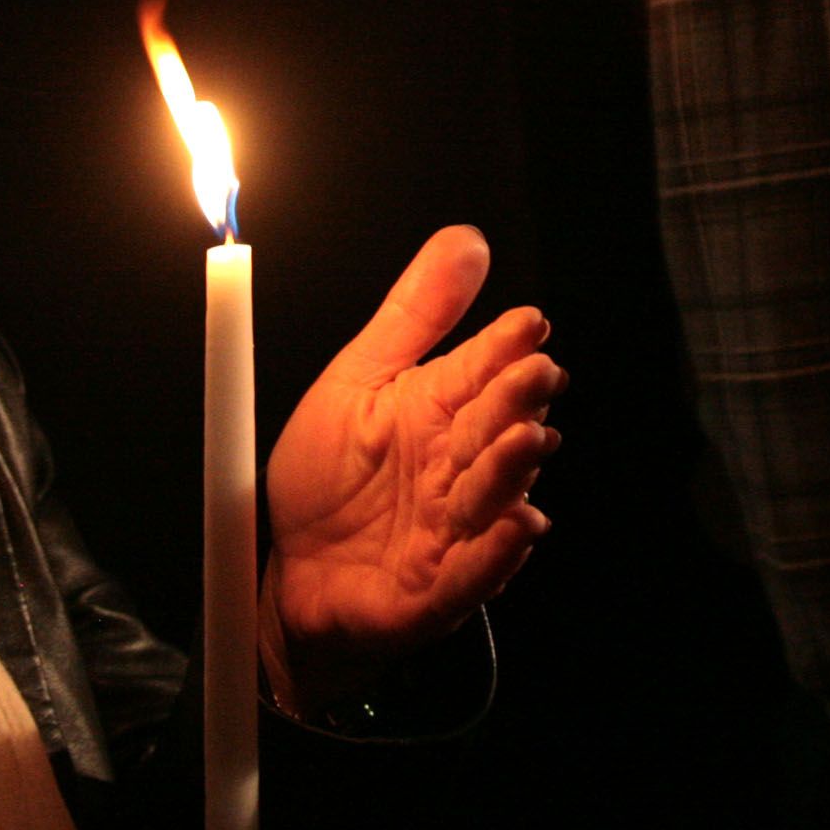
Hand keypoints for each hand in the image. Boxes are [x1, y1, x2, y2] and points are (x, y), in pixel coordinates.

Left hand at [264, 225, 558, 703]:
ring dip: (512, 471)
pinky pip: (473, 574)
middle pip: (495, 429)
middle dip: (517, 401)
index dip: (506, 346)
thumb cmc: (326, 480)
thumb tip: (466, 239)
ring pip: (493, 497)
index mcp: (439, 411)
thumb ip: (414, 315)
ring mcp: (454, 530)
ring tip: (525, 440)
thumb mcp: (358, 381)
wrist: (292, 577)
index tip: (528, 321)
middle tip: (536, 372)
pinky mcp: (439, 590)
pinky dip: (497, 554)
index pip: (483, 370)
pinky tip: (519, 527)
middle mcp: (458, 468)